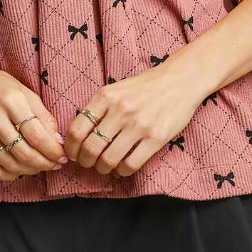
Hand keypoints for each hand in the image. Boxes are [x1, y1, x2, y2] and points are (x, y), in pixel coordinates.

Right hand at [0, 57, 68, 182]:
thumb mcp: (24, 91)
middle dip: (45, 163)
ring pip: (10, 163)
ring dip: (30, 169)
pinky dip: (9, 175)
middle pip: (24, 152)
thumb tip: (57, 141)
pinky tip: (20, 170)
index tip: (63, 156)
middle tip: (55, 164)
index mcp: (10, 101)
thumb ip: (42, 116)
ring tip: (40, 166)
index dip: (53, 150)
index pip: (37, 135)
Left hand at [61, 62, 203, 176]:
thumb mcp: (116, 89)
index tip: (72, 154)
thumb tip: (78, 136)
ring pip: (109, 159)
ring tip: (104, 166)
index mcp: (106, 96)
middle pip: (91, 147)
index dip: (70, 148)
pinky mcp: (156, 138)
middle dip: (85, 161)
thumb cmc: (145, 87)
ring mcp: (139, 125)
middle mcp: (120, 110)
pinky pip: (131, 164)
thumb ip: (98, 109)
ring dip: (102, 168)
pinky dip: (122, 171)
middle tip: (88, 163)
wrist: (180, 81)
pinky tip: (122, 168)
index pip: (77, 129)